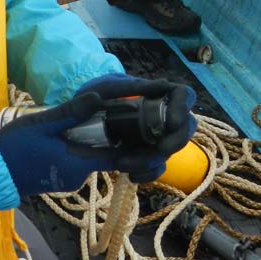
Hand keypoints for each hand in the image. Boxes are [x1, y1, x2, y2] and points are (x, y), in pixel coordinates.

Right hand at [0, 77, 196, 196]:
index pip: (121, 159)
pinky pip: (83, 160)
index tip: (153, 131)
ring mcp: (70, 177)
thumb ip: (71, 112)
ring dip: (104, 142)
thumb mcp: (42, 124)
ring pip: (97, 158)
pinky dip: (89, 147)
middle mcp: (80, 174)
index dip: (140, 148)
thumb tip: (99, 97)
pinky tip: (83, 130)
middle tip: (134, 116)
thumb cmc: (15, 148)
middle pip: (111, 157)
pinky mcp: (61, 176)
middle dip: (124, 140)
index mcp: (79, 163)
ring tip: (109, 117)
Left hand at [73, 73, 197, 180]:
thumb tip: (162, 84)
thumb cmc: (92, 95)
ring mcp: (153, 137)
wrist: (75, 122)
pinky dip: (146, 174)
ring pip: (167, 151)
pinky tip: (129, 175)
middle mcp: (160, 115)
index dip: (182, 107)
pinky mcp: (144, 155)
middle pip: (185, 128)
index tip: (171, 122)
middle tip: (160, 148)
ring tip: (121, 162)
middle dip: (176, 141)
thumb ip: (129, 86)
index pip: (183, 95)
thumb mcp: (105, 87)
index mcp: (154, 93)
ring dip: (149, 160)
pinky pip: (156, 169)